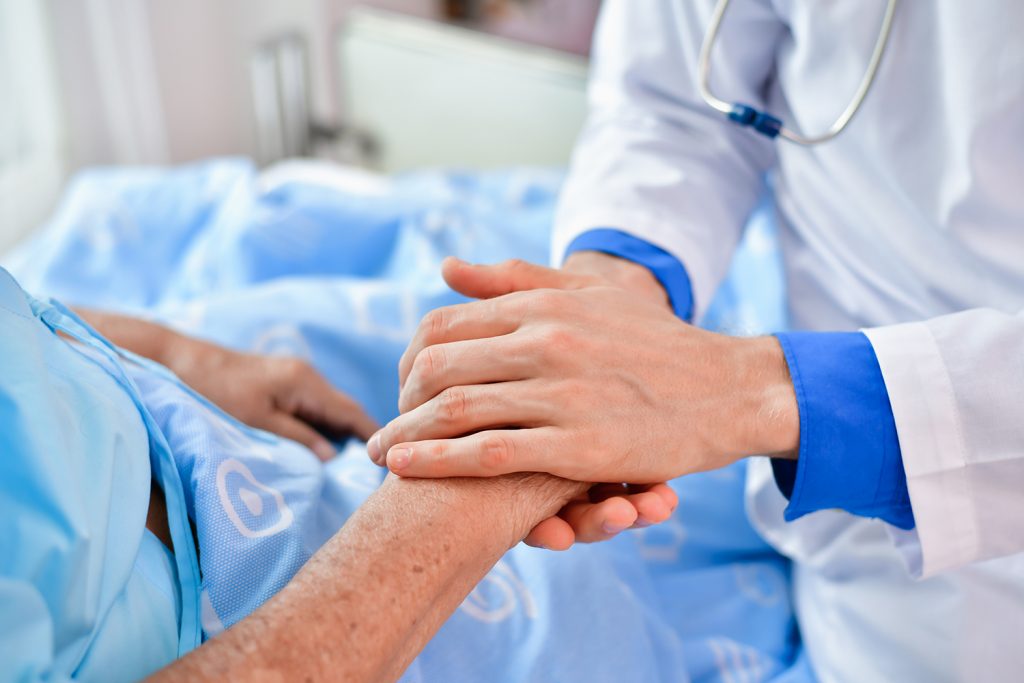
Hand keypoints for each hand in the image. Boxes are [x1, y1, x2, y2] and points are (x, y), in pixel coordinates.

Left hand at [162, 334, 378, 460]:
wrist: (178, 361)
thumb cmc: (214, 393)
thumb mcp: (257, 422)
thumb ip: (297, 438)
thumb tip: (332, 458)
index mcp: (305, 382)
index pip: (353, 412)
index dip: (374, 436)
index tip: (391, 460)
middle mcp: (307, 376)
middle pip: (346, 410)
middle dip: (363, 437)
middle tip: (377, 468)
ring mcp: (295, 378)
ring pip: (331, 410)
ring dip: (343, 433)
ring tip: (355, 465)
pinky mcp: (282, 385)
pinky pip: (314, 409)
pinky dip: (324, 427)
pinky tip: (325, 447)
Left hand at [370, 257, 797, 482]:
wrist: (730, 388)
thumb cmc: (656, 341)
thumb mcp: (589, 294)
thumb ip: (514, 278)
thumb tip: (445, 267)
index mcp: (546, 305)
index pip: (445, 323)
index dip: (411, 357)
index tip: (404, 385)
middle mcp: (548, 341)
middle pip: (440, 366)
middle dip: (400, 399)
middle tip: (387, 424)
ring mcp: (564, 394)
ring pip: (458, 410)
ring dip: (406, 434)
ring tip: (380, 453)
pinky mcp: (580, 446)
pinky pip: (491, 453)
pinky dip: (440, 461)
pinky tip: (408, 468)